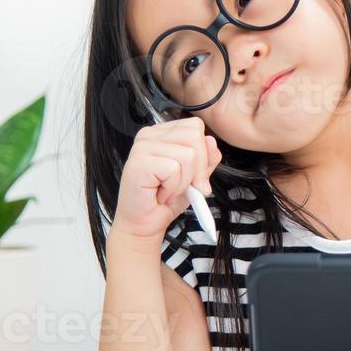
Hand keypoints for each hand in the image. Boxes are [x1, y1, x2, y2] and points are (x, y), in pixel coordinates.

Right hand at [111, 117, 222, 242]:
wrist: (144, 224)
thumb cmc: (165, 200)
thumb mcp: (195, 175)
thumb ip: (206, 157)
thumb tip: (211, 142)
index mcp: (162, 133)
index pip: (195, 126)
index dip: (204, 153)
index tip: (196, 176)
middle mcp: (150, 135)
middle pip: (194, 136)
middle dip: (198, 168)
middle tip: (186, 186)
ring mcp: (142, 147)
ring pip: (188, 154)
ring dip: (184, 181)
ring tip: (169, 190)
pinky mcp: (139, 162)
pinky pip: (174, 169)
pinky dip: (173, 188)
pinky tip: (161, 193)